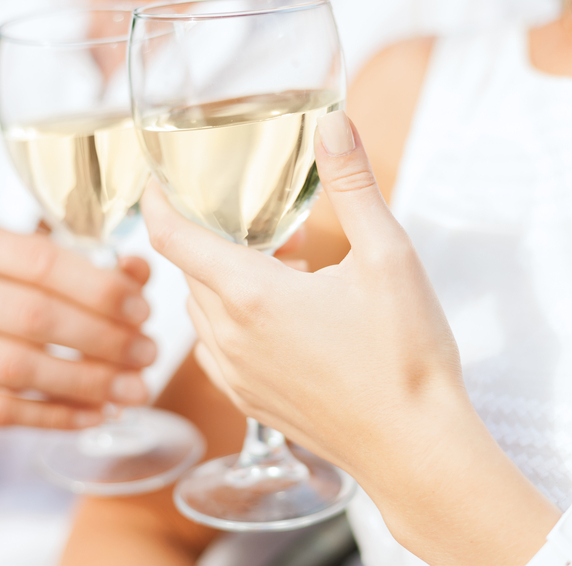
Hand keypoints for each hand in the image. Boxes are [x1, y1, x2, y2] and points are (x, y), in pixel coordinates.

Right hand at [0, 221, 155, 429]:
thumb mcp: (37, 277)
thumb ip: (92, 270)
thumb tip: (140, 270)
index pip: (42, 260)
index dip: (101, 289)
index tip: (145, 312)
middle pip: (32, 315)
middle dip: (103, 339)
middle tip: (149, 356)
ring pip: (16, 368)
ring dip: (87, 383)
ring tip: (133, 392)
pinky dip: (55, 417)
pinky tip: (95, 415)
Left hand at [141, 111, 464, 472]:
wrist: (415, 447)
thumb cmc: (405, 356)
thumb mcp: (387, 255)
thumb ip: (353, 184)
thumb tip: (332, 124)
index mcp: (252, 294)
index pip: (173, 238)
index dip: (156, 203)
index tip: (157, 182)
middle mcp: (230, 337)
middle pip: (191, 270)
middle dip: (217, 238)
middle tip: (270, 227)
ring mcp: (237, 375)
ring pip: (203, 310)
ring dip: (226, 281)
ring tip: (286, 272)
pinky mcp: (250, 401)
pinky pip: (217, 349)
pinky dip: (232, 322)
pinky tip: (282, 322)